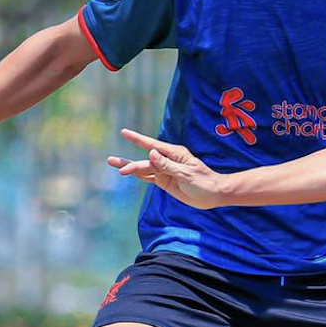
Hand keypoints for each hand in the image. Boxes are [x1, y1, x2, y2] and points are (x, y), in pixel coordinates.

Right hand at [109, 129, 228, 208]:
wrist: (213, 194)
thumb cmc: (203, 181)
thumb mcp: (186, 173)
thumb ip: (167, 165)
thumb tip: (151, 153)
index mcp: (174, 154)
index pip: (152, 145)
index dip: (138, 139)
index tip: (124, 132)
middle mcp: (168, 160)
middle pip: (145, 161)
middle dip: (130, 163)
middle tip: (111, 162)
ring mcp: (165, 171)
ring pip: (144, 169)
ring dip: (130, 168)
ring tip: (114, 166)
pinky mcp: (165, 181)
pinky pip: (149, 178)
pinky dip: (139, 176)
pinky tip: (128, 173)